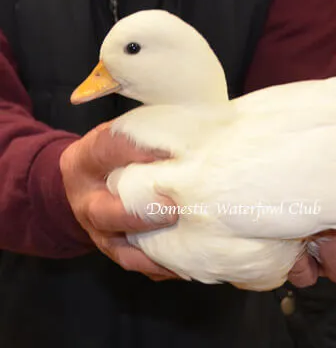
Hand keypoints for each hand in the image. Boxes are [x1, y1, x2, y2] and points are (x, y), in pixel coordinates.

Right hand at [60, 122, 178, 280]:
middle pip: (104, 212)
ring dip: (152, 249)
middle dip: (140, 214)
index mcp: (85, 160)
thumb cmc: (112, 152)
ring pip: (119, 247)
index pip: (107, 150)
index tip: (170, 152)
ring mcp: (97, 229)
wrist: (83, 180)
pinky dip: (158, 266)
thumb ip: (143, 134)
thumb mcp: (119, 133)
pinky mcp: (112, 248)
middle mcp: (86, 199)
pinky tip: (184, 264)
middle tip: (173, 210)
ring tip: (185, 246)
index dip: (136, 152)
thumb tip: (188, 134)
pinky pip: (134, 262)